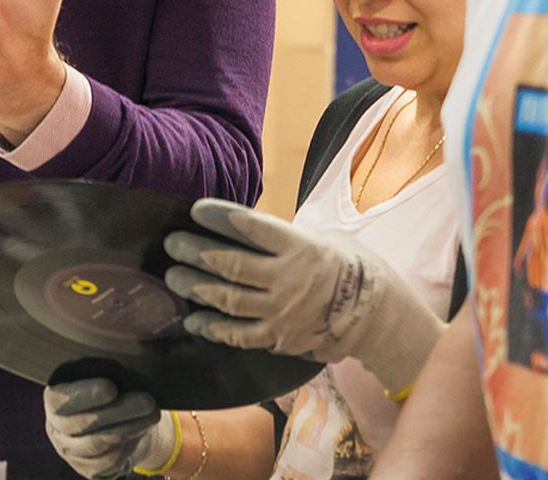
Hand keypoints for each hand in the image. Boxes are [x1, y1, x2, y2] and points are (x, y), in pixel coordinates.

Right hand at [44, 379, 175, 478]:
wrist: (118, 421)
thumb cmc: (110, 389)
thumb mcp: (104, 374)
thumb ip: (106, 369)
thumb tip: (126, 355)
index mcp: (55, 398)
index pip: (61, 399)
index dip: (84, 395)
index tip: (111, 388)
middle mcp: (58, 427)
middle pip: (82, 424)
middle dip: (118, 411)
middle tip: (147, 400)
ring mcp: (71, 451)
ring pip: (98, 444)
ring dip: (130, 428)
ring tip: (153, 413)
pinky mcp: (89, 469)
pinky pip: (108, 462)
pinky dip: (129, 446)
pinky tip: (142, 431)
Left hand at [163, 198, 443, 394]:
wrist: (375, 314)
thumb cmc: (350, 267)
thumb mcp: (327, 238)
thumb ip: (289, 235)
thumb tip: (251, 227)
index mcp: (300, 247)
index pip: (252, 227)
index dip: (220, 217)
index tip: (195, 210)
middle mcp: (287, 278)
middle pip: (231, 264)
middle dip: (196, 252)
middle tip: (172, 244)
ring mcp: (281, 311)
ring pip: (228, 299)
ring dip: (197, 287)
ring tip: (173, 276)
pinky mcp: (278, 337)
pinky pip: (238, 334)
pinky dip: (213, 327)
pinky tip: (193, 319)